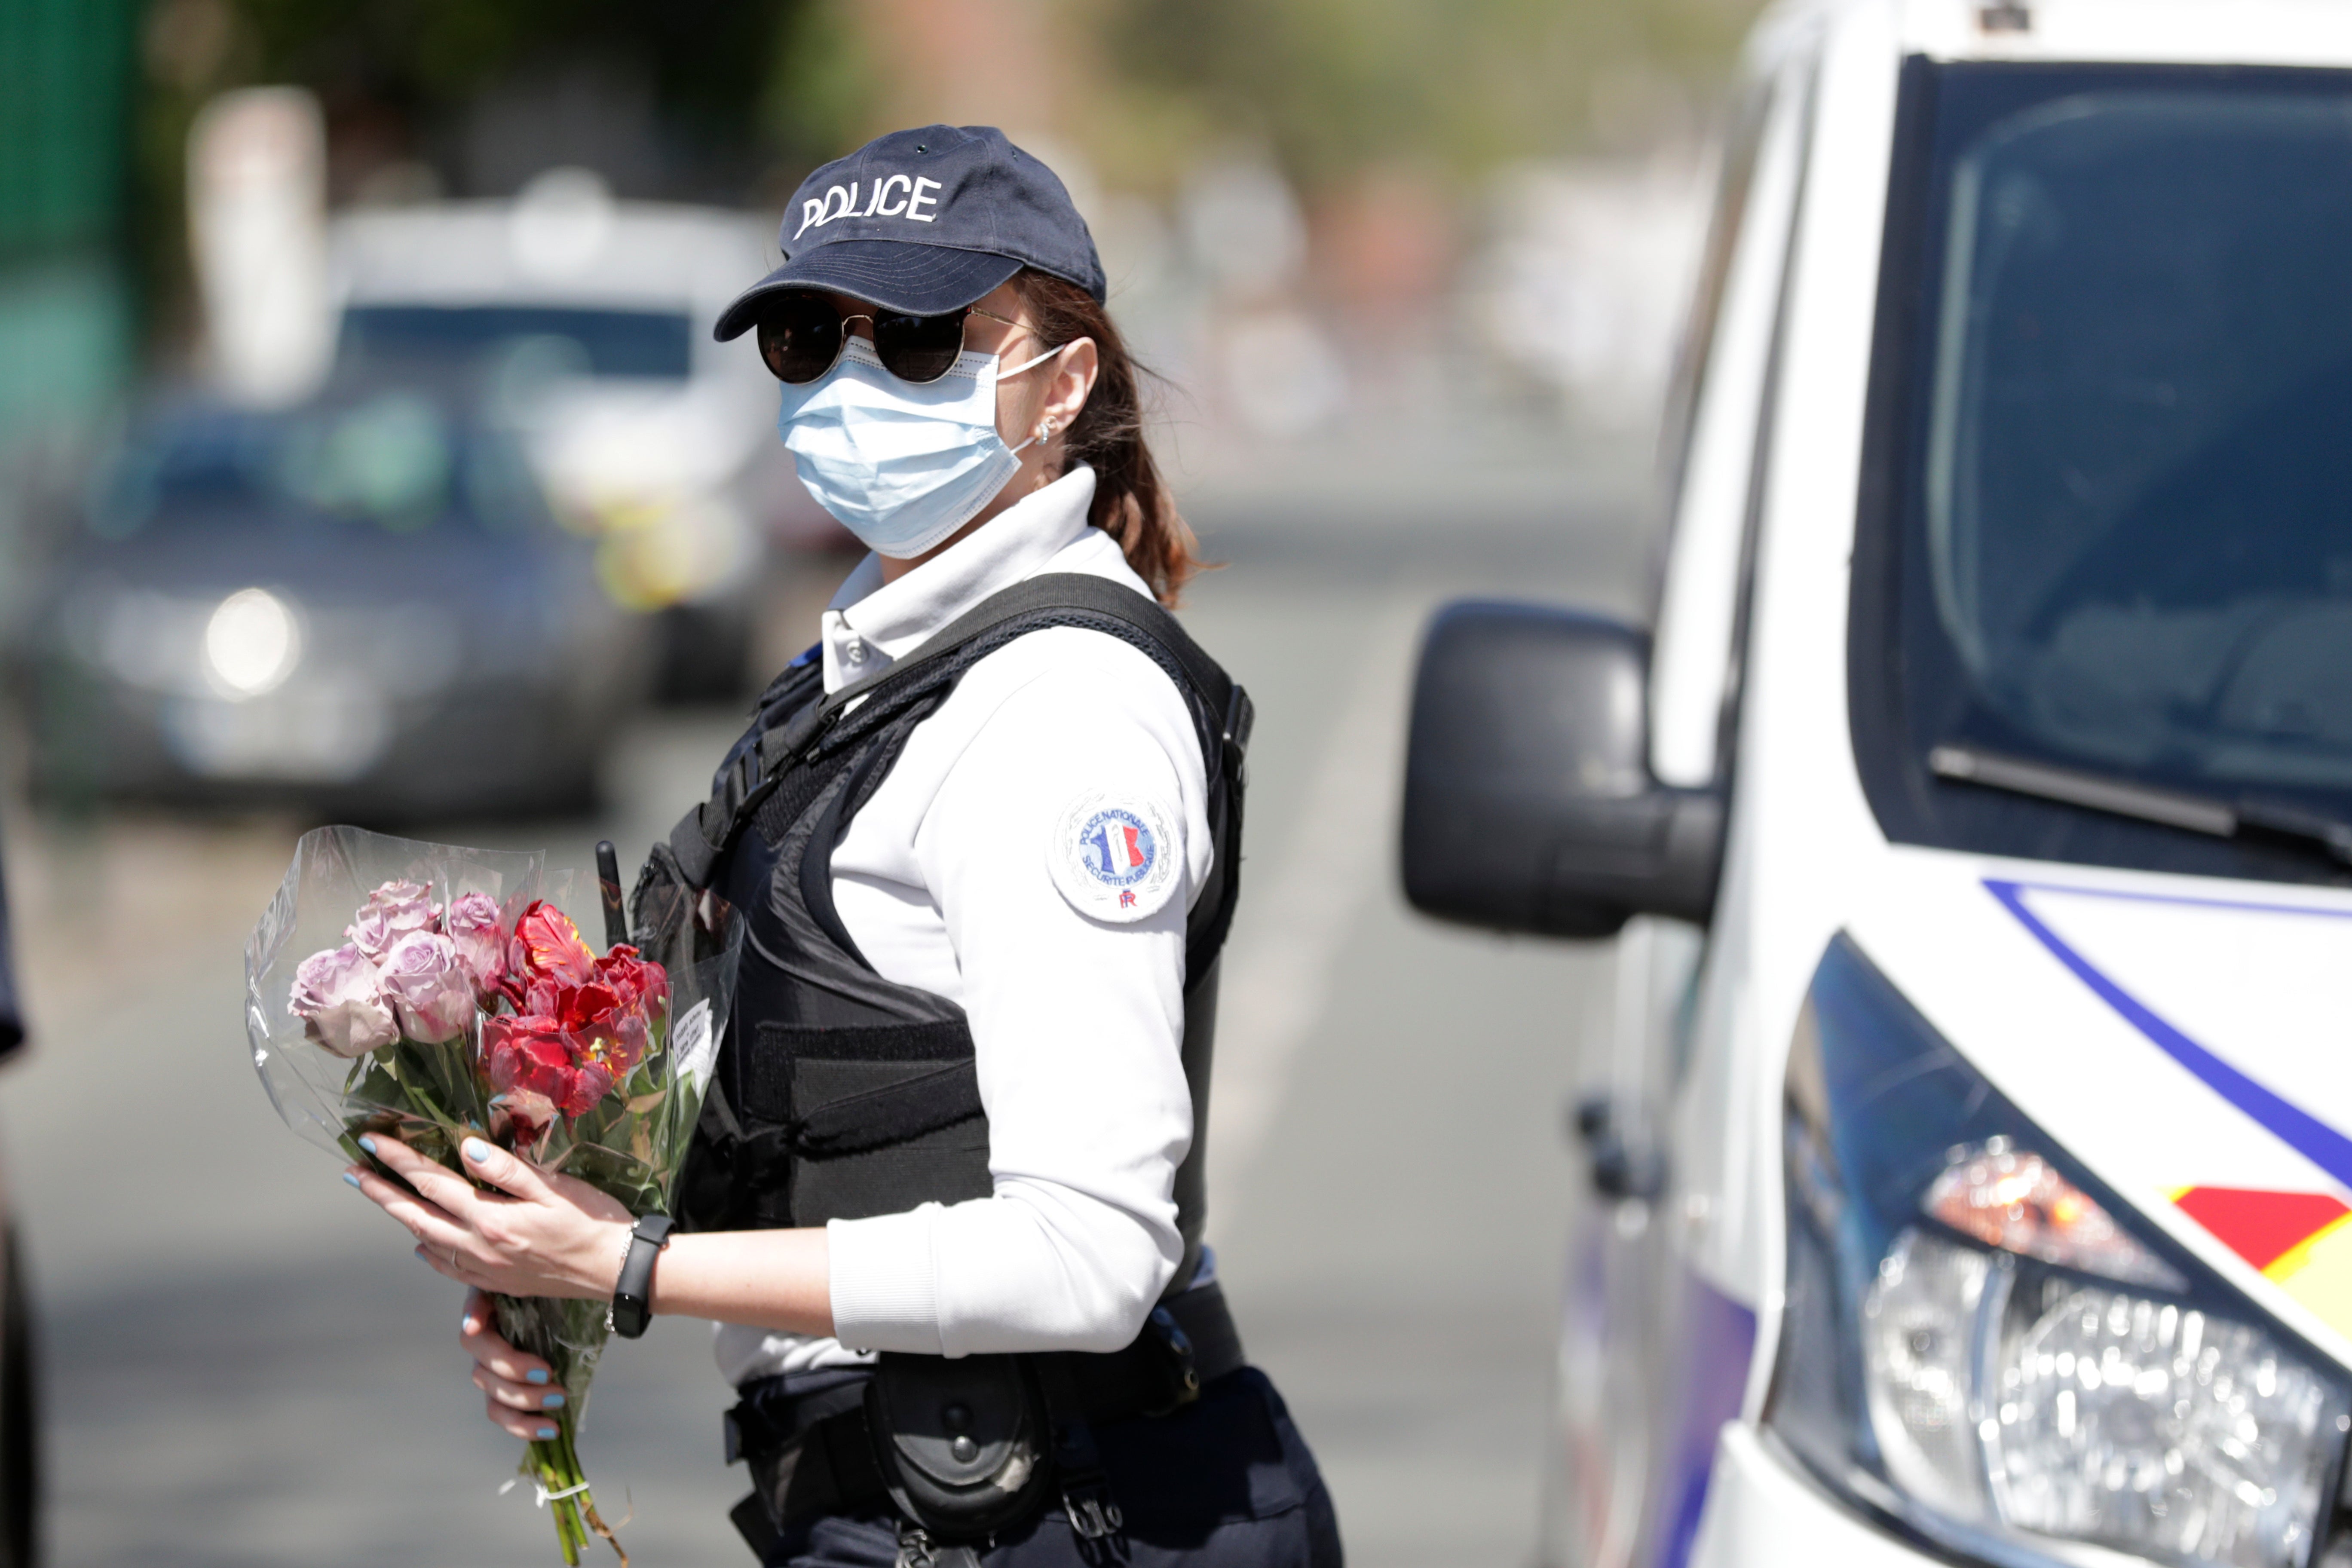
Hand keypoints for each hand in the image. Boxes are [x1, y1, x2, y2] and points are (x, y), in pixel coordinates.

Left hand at [345, 1132, 632, 1300]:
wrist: (615, 1272)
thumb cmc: (592, 1222)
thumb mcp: (556, 1187)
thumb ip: (507, 1169)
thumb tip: (465, 1148)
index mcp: (492, 1218)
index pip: (433, 1183)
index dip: (399, 1161)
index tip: (371, 1142)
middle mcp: (480, 1246)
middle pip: (417, 1216)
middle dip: (382, 1192)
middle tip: (353, 1172)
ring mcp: (486, 1268)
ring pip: (428, 1241)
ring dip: (400, 1218)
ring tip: (381, 1198)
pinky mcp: (497, 1282)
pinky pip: (449, 1267)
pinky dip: (429, 1250)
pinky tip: (422, 1242)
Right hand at [458, 1288, 569, 1440]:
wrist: (573, 1317)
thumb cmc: (558, 1297)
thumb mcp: (549, 1287)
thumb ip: (531, 1286)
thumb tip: (487, 1314)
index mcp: (493, 1305)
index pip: (474, 1306)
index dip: (472, 1316)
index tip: (475, 1326)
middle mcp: (485, 1340)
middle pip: (482, 1360)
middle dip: (513, 1370)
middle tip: (548, 1372)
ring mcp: (491, 1370)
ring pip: (493, 1393)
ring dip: (525, 1401)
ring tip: (558, 1399)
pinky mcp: (505, 1394)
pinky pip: (504, 1414)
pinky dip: (525, 1426)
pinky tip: (551, 1429)